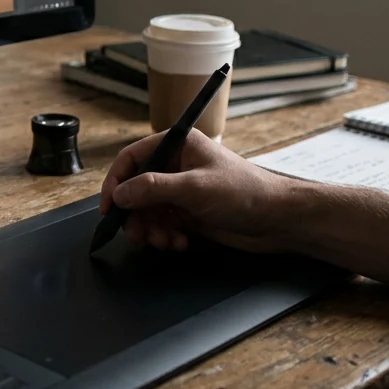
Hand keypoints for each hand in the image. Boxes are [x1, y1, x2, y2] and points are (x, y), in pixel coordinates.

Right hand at [99, 129, 294, 253]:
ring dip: (150, 229)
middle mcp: (176, 166)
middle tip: (137, 234)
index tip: (109, 206)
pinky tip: (179, 243)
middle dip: (135, 214)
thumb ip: (153, 189)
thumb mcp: (195, 188)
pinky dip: (165, 236)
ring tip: (164, 241)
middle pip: (137, 189)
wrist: (279, 220)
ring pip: (148, 211)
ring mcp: (182, 191)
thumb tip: (119, 194)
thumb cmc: (244, 192)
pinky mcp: (189, 213)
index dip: (116, 181)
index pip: (133, 158)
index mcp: (177, 145)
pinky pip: (163, 224)